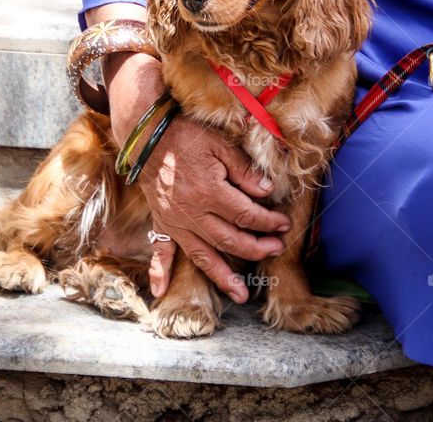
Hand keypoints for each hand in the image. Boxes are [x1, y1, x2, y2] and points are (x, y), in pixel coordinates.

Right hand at [103, 51, 290, 303]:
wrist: (148, 137)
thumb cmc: (187, 137)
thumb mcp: (221, 145)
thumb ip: (244, 170)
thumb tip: (267, 193)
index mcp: (210, 193)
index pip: (247, 215)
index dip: (268, 222)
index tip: (283, 224)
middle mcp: (193, 214)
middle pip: (230, 240)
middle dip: (256, 248)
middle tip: (275, 250)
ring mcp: (175, 222)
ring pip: (202, 256)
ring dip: (223, 277)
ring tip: (241, 296)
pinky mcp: (162, 223)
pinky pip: (160, 251)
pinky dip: (160, 272)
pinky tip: (162, 292)